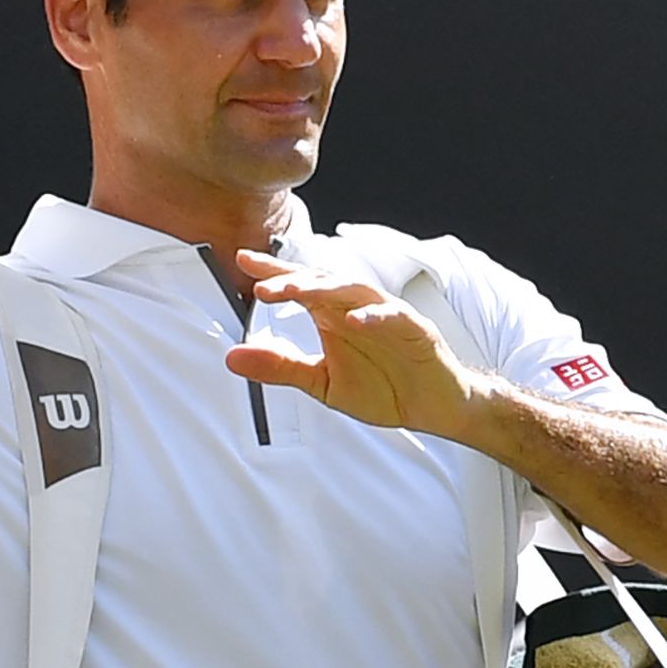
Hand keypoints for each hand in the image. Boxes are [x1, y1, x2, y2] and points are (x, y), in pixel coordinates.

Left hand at [222, 253, 478, 436]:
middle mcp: (357, 308)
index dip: (274, 272)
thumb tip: (231, 357)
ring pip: (356, 291)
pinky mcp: (416, 330)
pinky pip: (395, 317)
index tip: (242, 260)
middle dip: (293, 281)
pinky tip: (356, 320)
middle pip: (323, 283)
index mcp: (333, 316)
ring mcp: (387, 316)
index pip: (300, 286)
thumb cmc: (384, 388)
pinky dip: (376, 316)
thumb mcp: (322, 384)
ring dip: (327, 290)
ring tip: (299, 292)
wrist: (435, 407)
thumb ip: (280, 367)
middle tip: (262, 285)